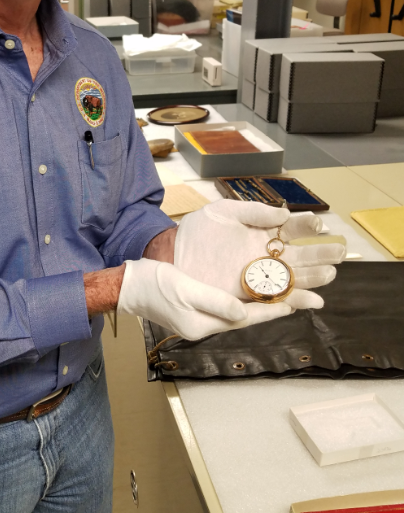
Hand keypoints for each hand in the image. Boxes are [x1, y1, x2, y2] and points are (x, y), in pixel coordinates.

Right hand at [117, 258, 292, 341]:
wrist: (129, 287)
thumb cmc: (154, 284)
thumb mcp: (185, 289)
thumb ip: (215, 300)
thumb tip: (243, 311)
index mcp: (201, 325)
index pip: (243, 320)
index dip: (268, 311)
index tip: (291, 303)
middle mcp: (203, 327)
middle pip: (243, 320)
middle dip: (268, 309)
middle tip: (295, 299)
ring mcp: (198, 320)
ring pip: (235, 314)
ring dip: (257, 306)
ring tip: (279, 296)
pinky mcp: (194, 311)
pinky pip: (225, 308)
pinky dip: (240, 302)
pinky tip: (250, 294)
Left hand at [174, 200, 344, 308]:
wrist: (173, 252)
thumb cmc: (197, 230)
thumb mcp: (223, 212)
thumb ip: (253, 211)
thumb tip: (284, 214)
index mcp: (262, 233)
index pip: (291, 230)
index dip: (307, 227)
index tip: (319, 224)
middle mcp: (264, 256)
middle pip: (299, 257)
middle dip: (320, 255)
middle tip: (339, 252)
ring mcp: (257, 277)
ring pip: (291, 280)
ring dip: (311, 279)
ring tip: (329, 274)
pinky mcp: (247, 295)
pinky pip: (274, 300)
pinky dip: (293, 301)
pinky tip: (311, 300)